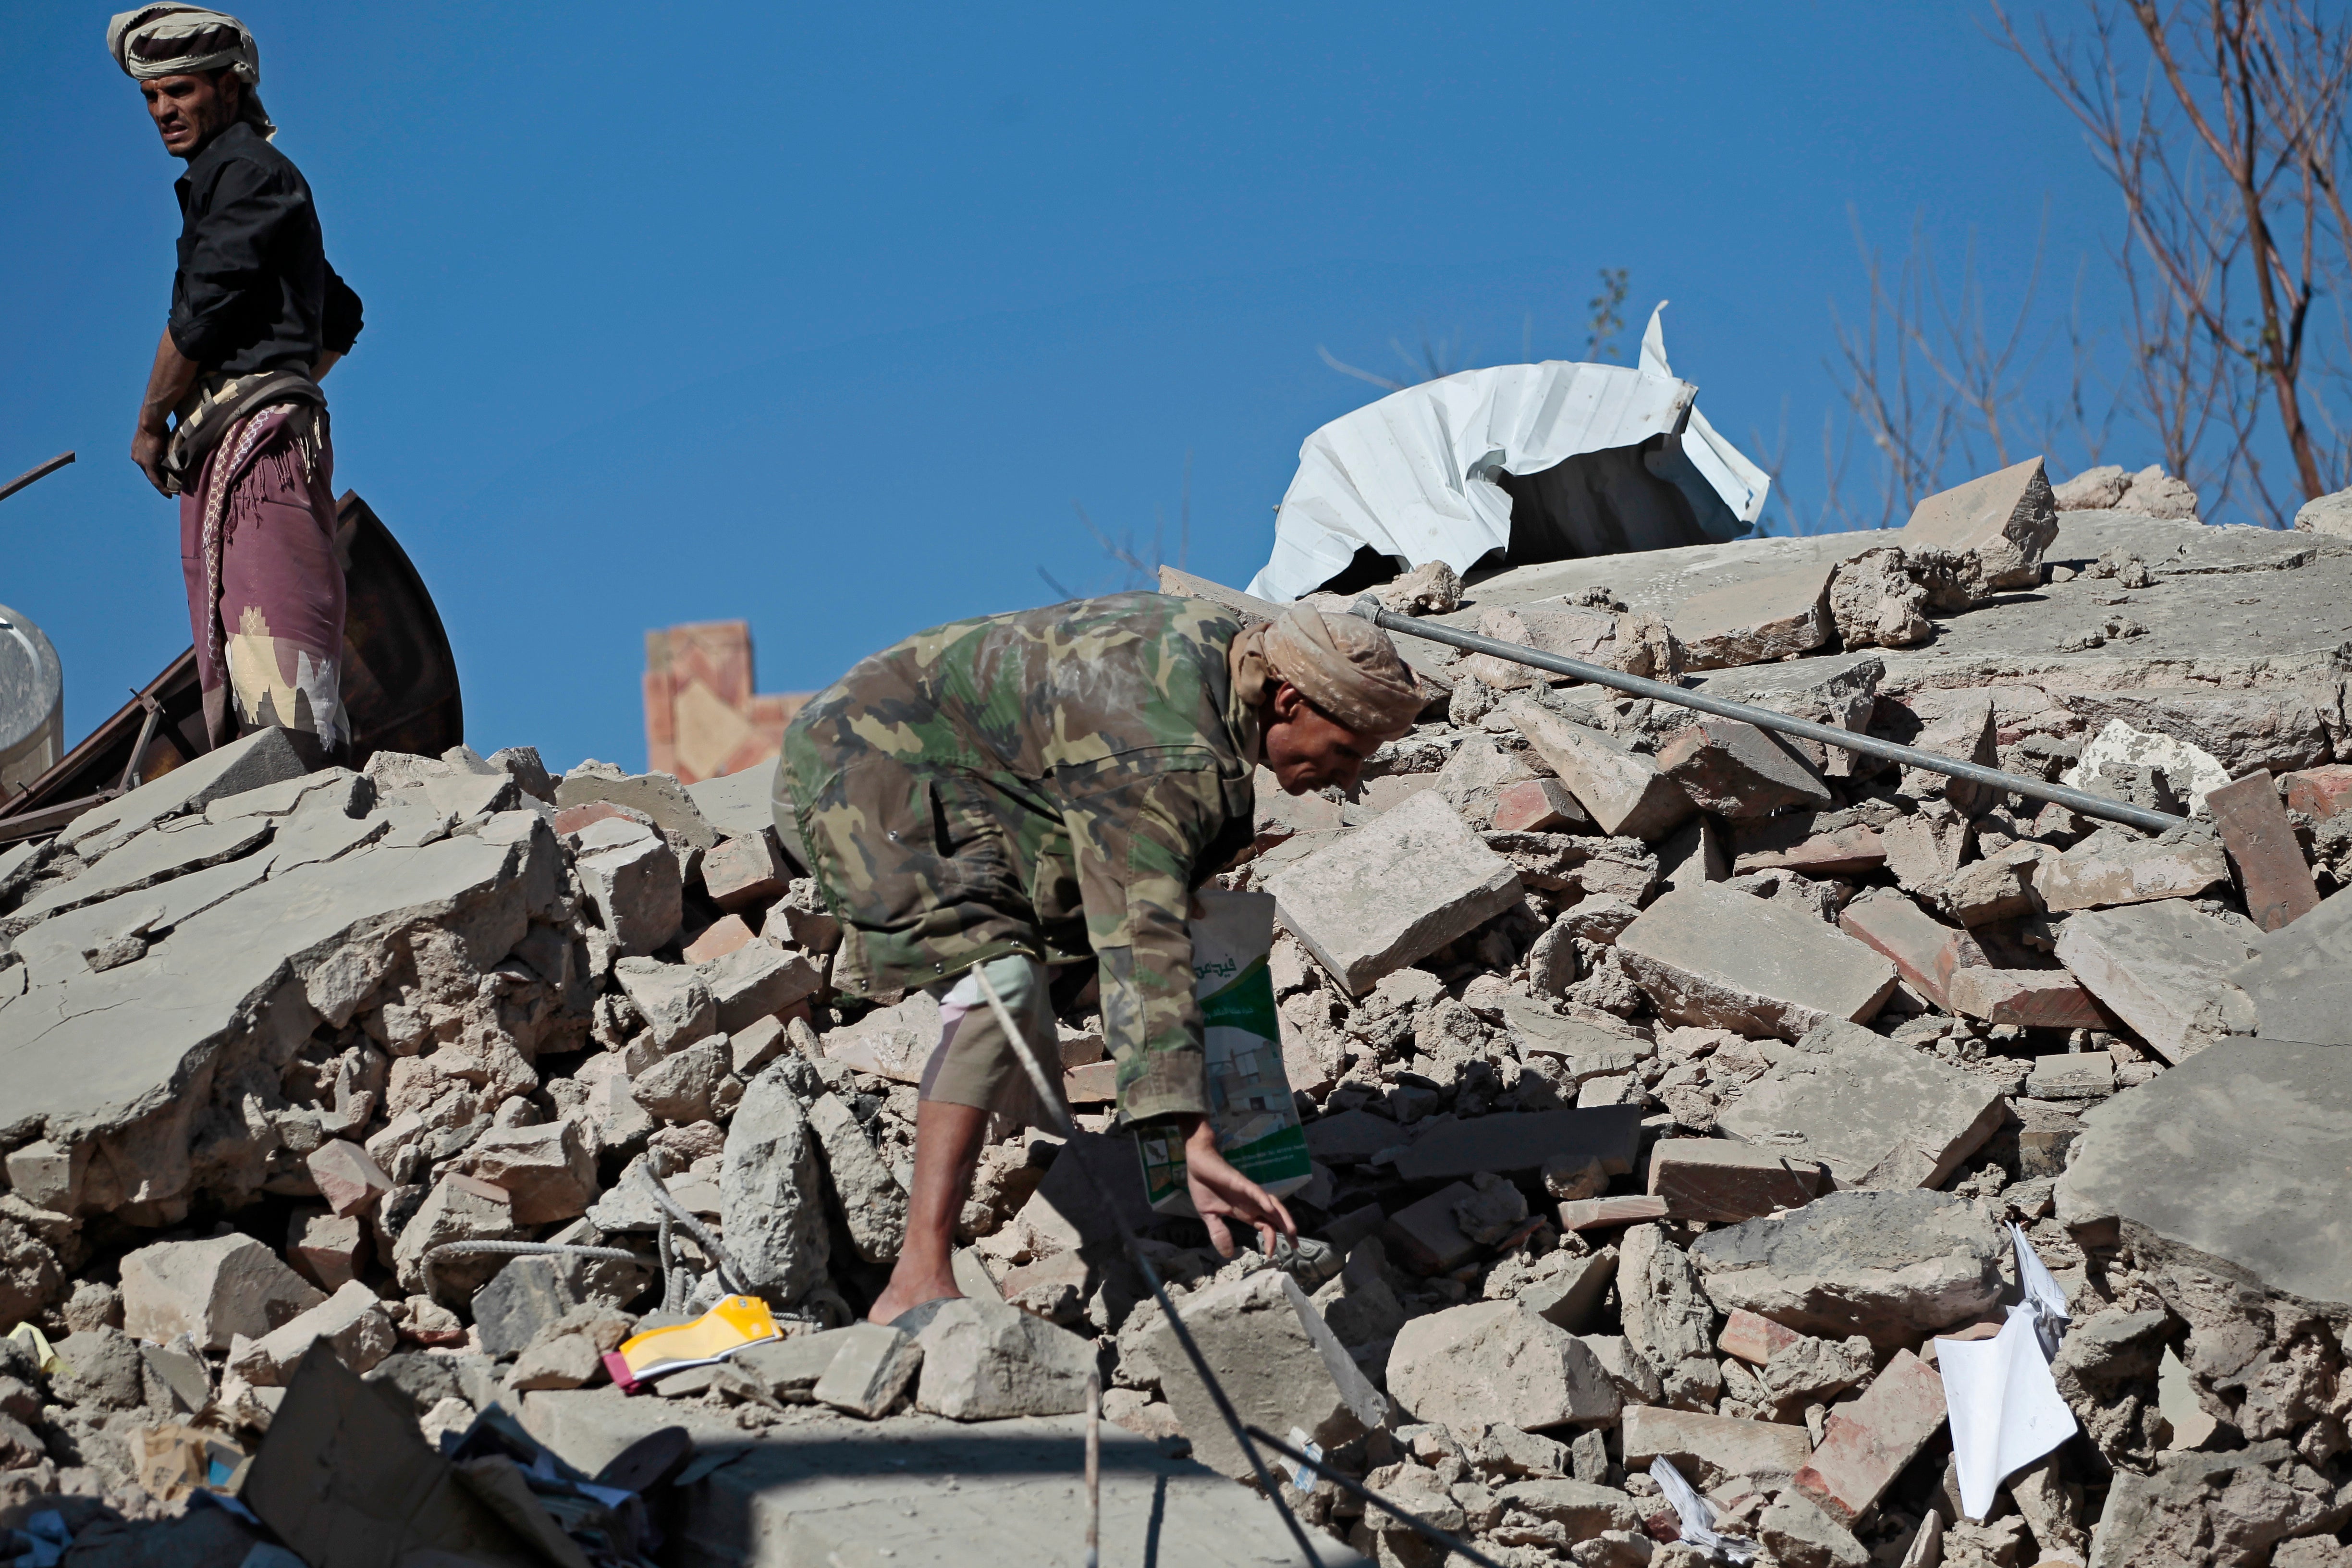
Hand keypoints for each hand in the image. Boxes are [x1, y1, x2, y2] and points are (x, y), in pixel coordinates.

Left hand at [131, 423, 171, 495]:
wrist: (150, 423)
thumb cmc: (156, 424)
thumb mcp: (158, 437)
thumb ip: (161, 446)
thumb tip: (169, 450)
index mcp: (138, 450)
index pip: (147, 464)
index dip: (154, 472)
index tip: (161, 478)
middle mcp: (136, 457)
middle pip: (148, 472)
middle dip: (158, 480)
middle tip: (167, 488)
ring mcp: (140, 461)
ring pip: (151, 476)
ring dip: (160, 484)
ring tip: (169, 492)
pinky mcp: (148, 464)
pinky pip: (154, 479)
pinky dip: (161, 487)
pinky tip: (168, 493)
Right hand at [1180, 1116, 1297, 1257]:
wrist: (1197, 1165)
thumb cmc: (1204, 1187)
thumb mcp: (1209, 1216)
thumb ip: (1219, 1233)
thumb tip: (1228, 1255)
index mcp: (1245, 1212)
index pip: (1265, 1227)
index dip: (1271, 1240)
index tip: (1270, 1254)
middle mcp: (1251, 1204)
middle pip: (1275, 1218)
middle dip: (1286, 1230)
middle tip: (1296, 1246)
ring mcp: (1248, 1193)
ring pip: (1272, 1204)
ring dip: (1282, 1217)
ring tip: (1291, 1231)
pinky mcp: (1241, 1183)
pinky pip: (1256, 1192)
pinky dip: (1264, 1200)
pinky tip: (1270, 1209)